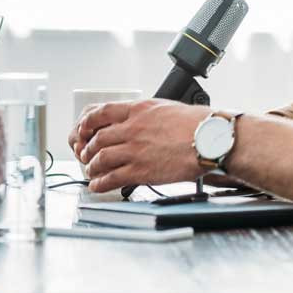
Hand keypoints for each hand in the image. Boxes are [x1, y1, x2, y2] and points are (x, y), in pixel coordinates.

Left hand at [71, 99, 208, 192]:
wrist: (210, 140)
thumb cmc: (194, 123)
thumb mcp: (163, 107)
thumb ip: (143, 113)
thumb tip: (133, 119)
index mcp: (138, 110)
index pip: (100, 112)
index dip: (86, 122)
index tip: (82, 130)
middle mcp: (133, 129)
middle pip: (97, 138)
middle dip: (87, 148)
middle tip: (85, 154)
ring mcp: (135, 150)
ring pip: (100, 158)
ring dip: (91, 166)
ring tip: (91, 170)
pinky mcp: (142, 171)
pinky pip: (112, 178)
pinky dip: (100, 183)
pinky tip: (98, 185)